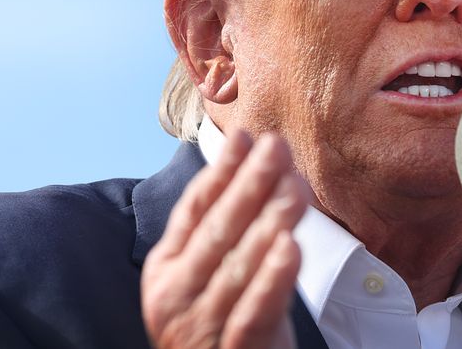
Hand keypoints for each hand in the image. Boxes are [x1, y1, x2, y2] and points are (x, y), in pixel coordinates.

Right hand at [142, 131, 307, 348]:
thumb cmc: (225, 324)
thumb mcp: (214, 273)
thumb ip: (228, 228)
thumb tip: (253, 161)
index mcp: (167, 268)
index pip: (194, 208)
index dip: (221, 170)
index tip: (245, 134)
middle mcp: (175, 295)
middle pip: (216, 230)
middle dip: (249, 184)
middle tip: (277, 147)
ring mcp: (199, 327)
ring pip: (237, 266)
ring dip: (269, 222)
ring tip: (294, 188)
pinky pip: (253, 312)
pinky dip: (272, 278)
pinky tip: (291, 247)